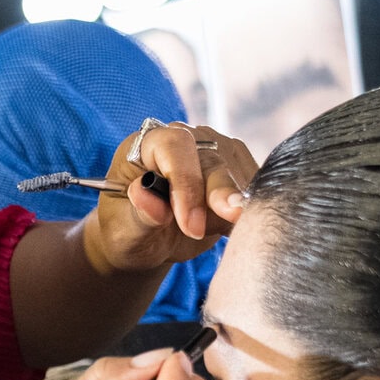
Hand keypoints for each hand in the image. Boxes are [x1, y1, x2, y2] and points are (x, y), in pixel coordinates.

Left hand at [89, 122, 259, 272]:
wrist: (150, 240)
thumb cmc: (130, 232)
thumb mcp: (124, 231)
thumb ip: (138, 214)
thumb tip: (145, 193)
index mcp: (148, 143)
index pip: (176, 146)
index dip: (186, 183)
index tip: (189, 224)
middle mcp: (188, 139)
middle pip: (214, 158)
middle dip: (218, 195)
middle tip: (218, 225)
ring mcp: (218, 151)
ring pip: (238, 175)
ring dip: (229, 209)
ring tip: (203, 232)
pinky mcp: (239, 171)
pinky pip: (254, 190)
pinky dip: (245, 213)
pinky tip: (225, 229)